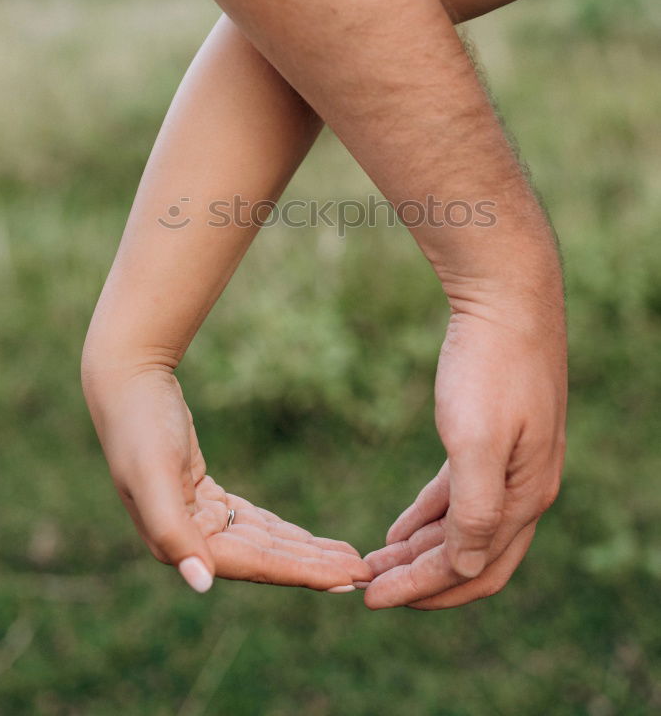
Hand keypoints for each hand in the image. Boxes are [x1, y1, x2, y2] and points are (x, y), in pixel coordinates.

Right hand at [82, 368, 370, 592]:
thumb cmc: (140, 426)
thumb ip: (173, 532)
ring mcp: (196, 517)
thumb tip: (201, 583)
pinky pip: (252, 522)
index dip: (305, 573)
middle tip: (363, 572)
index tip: (349, 577)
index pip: (257, 564)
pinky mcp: (202, 495)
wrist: (126, 383)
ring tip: (345, 558)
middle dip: (314, 566)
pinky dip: (281, 532)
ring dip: (304, 552)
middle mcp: (188, 538)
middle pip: (266, 558)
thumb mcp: (152, 474)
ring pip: (264, 542)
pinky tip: (307, 540)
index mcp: (177, 542)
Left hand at [363, 284, 566, 609]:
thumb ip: (475, 511)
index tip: (371, 599)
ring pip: (465, 526)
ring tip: (379, 563)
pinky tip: (402, 526)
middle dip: (422, 579)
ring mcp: (514, 460)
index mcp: (526, 495)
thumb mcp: (478, 441)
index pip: (475, 568)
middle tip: (369, 587)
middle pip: (473, 556)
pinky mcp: (496, 435)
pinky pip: (462, 492)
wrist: (506, 295)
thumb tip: (464, 568)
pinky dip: (431, 514)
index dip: (424, 591)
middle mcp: (526, 486)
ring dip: (423, 550)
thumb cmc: (491, 365)